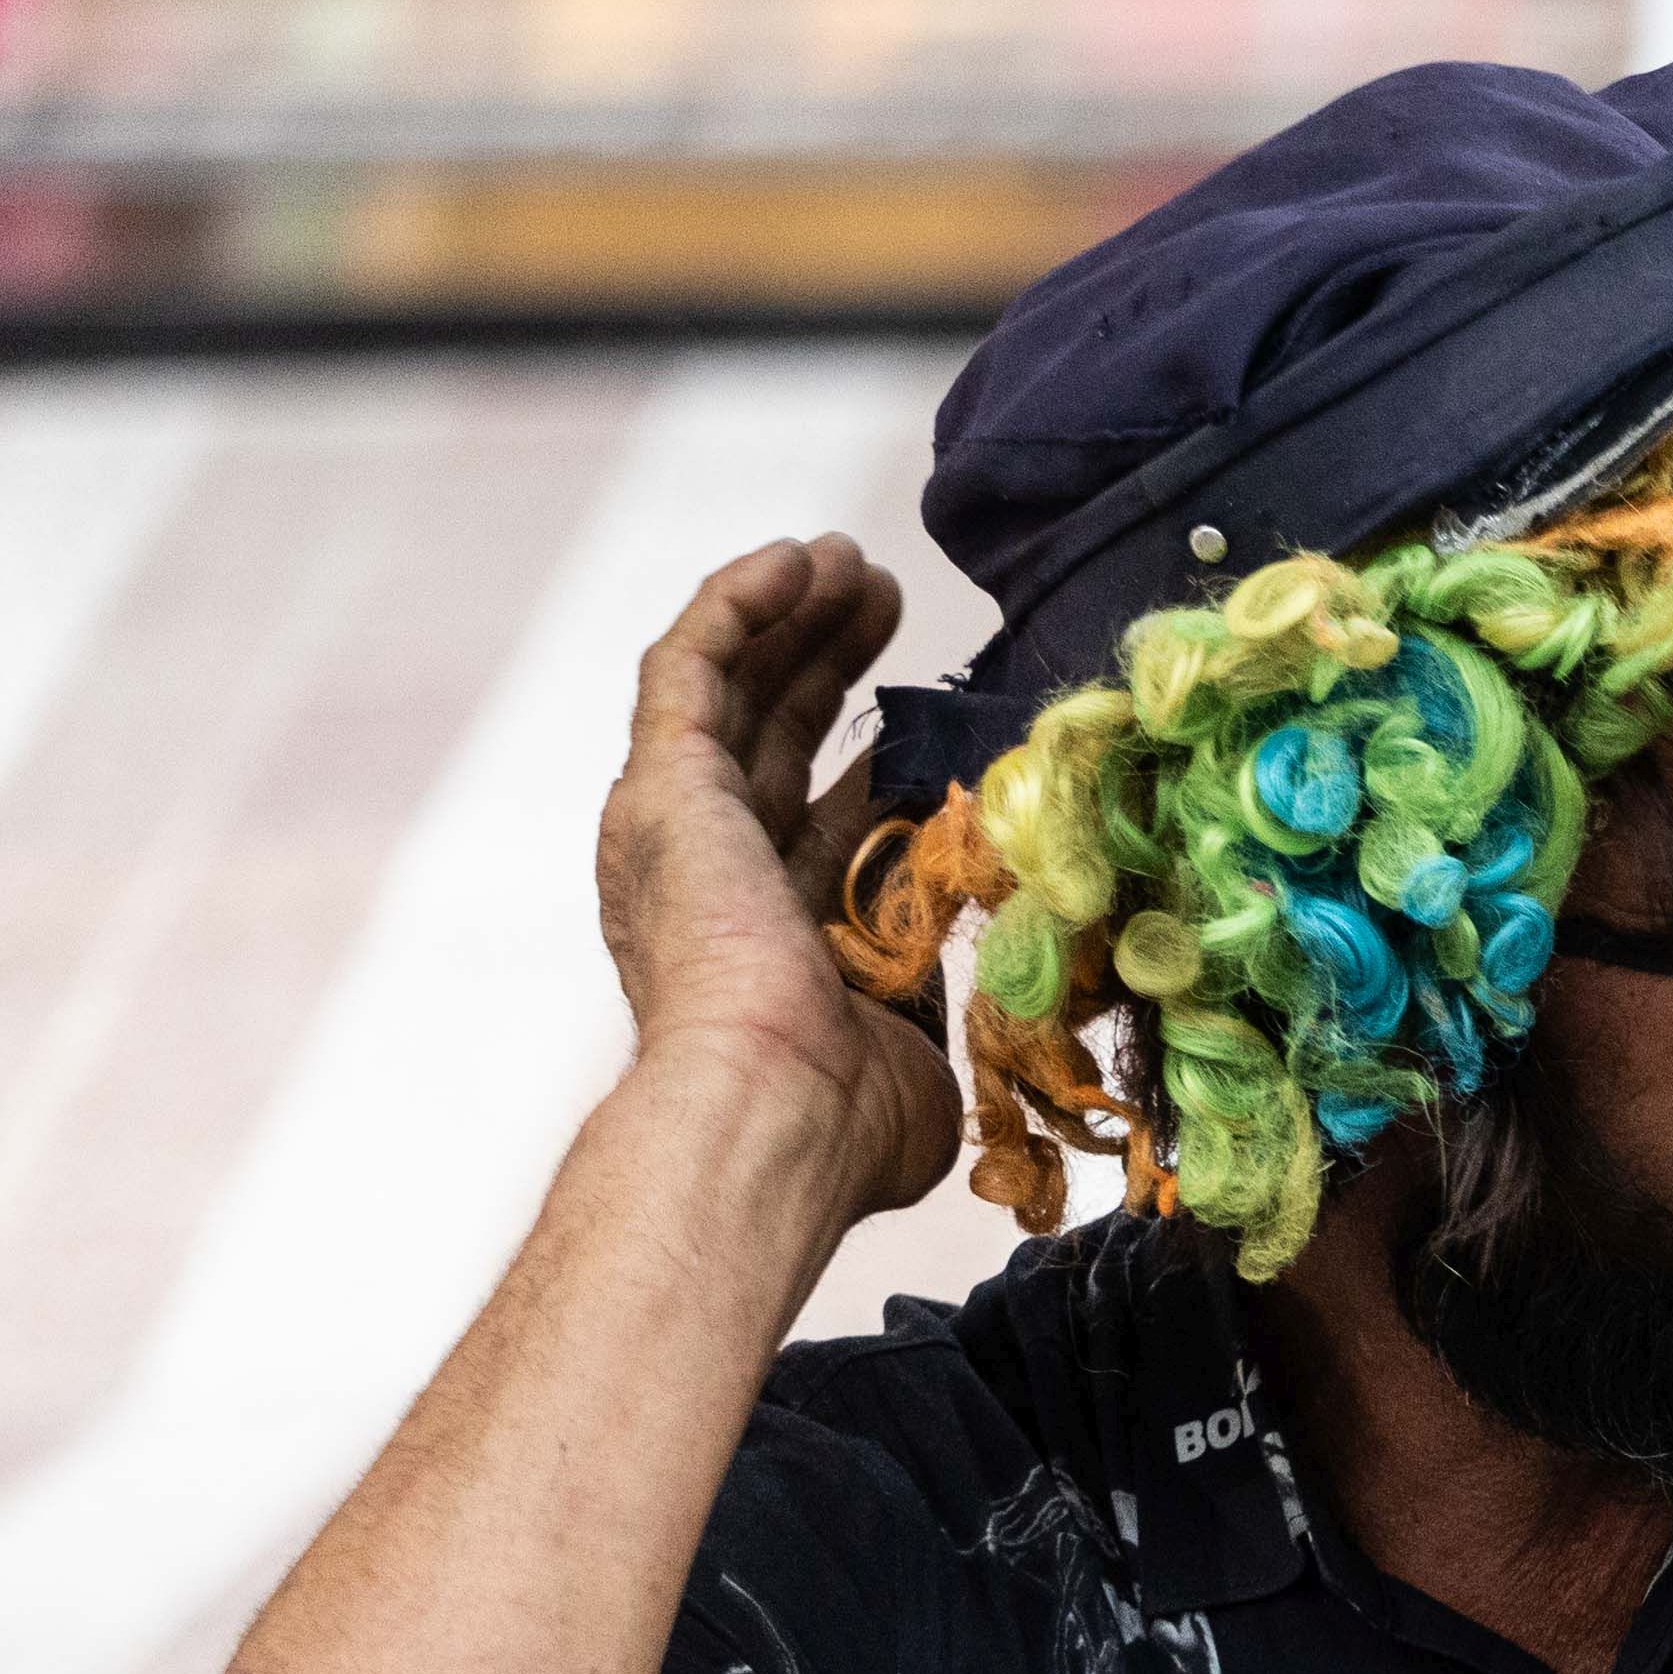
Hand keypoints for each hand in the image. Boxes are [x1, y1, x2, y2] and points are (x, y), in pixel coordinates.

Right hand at [593, 537, 952, 1224]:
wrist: (777, 1111)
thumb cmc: (851, 1113)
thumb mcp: (918, 1038)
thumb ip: (942, 990)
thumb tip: (1010, 976)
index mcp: (763, 932)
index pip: (817, 814)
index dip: (868, 750)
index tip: (926, 706)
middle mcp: (704, 872)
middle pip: (771, 734)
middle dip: (825, 659)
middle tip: (885, 596)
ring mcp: (675, 828)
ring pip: (728, 687)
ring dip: (786, 617)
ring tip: (847, 560)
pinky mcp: (662, 788)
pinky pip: (688, 668)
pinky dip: (735, 607)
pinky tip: (791, 560)